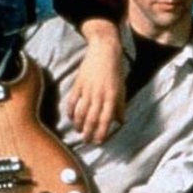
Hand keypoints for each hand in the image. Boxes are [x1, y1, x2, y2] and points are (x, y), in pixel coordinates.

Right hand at [66, 19, 124, 143]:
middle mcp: (99, 95)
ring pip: (81, 112)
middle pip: (92, 119)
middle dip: (89, 133)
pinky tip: (72, 119)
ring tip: (80, 132)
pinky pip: (72, 101)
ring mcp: (87, 90)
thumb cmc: (116, 70)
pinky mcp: (78, 84)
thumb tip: (120, 122)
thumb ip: (120, 106)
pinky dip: (71, 112)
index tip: (100, 142)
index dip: (102, 133)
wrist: (104, 51)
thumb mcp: (122, 89)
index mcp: (111, 97)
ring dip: (79, 125)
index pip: (105, 120)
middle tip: (87, 141)